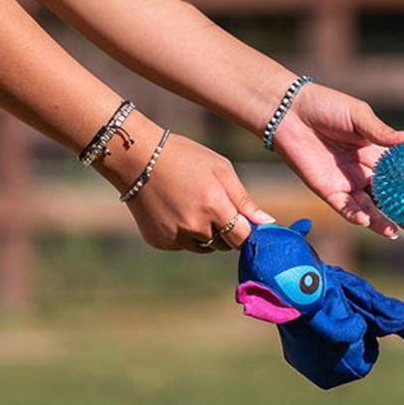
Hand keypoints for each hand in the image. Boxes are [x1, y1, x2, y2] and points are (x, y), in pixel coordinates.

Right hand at [103, 127, 273, 252]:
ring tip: (190, 204)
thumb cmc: (185, 158)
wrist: (136, 157)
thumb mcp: (220, 169)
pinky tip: (173, 210)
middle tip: (210, 204)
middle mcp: (194, 227)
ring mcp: (175, 237)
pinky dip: (183, 234)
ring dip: (205, 234)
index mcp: (213, 206)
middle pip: (224, 244)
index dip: (245, 232)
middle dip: (225, 230)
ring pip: (203, 246)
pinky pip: (182, 245)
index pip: (242, 238)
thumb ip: (244, 200)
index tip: (243, 223)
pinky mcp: (160, 242)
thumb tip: (267, 223)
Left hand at [271, 83, 403, 238]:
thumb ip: (382, 133)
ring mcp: (346, 183)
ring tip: (396, 233)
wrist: (290, 111)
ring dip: (382, 222)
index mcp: (374, 154)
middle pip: (388, 200)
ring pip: (368, 208)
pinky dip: (357, 216)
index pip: (400, 177)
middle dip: (403, 215)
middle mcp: (363, 172)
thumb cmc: (325, 106)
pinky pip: (345, 208)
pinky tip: (368, 221)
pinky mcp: (327, 191)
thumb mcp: (359, 117)